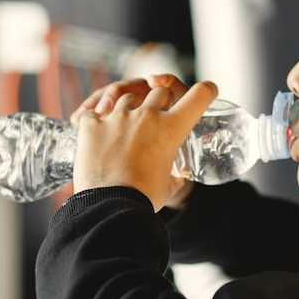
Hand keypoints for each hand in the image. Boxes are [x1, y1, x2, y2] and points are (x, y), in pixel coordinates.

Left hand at [73, 80, 217, 211]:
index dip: (205, 91)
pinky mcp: (91, 124)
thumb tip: (179, 178)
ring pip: (126, 98)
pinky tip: (98, 137)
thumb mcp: (169, 186)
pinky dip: (97, 122)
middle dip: (160, 103)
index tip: (206, 92)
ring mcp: (117, 117)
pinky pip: (95, 112)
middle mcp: (146, 116)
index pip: (199, 96)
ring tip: (123, 132)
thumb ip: (175, 175)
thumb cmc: (143, 198)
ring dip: (128, 110)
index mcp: (171, 129)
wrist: (109, 206)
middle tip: (154, 120)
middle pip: (159, 92)